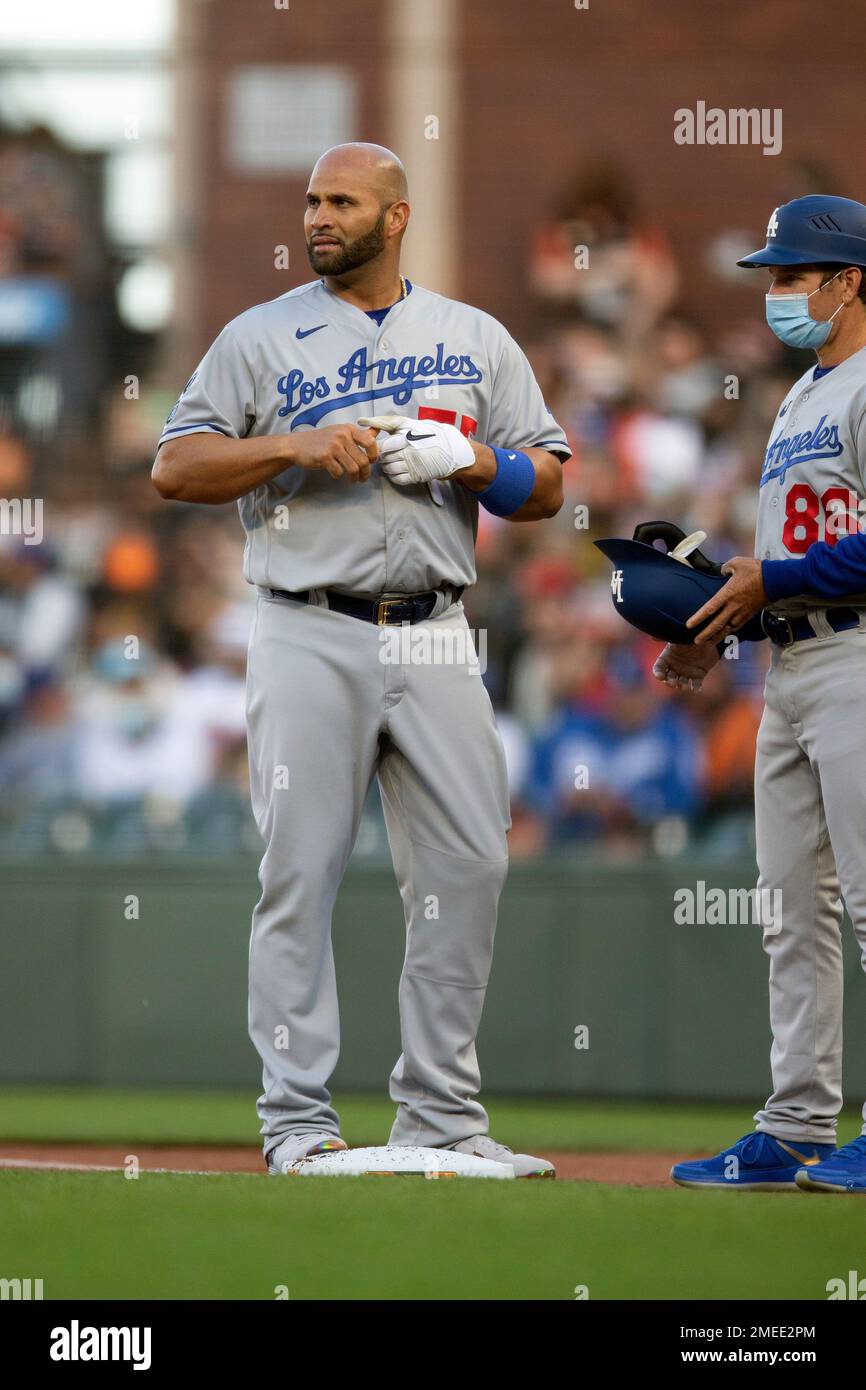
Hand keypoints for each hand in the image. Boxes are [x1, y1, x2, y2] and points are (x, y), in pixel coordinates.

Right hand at [291, 423, 378, 481]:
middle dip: (365, 472)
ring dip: (355, 478)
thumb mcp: (341, 432)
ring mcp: (333, 446)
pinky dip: (338, 476)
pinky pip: (338, 472)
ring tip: (353, 480)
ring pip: (353, 468)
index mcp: (348, 429)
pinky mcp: (324, 457)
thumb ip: (359, 434)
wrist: (296, 445)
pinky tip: (335, 474)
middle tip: (363, 478)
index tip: (371, 462)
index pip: (370, 442)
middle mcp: (342, 436)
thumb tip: (377, 431)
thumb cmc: (321, 440)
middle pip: (363, 459)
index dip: (374, 455)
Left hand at [358, 413, 474, 485]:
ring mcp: (413, 464)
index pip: (381, 446)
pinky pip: (398, 479)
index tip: (376, 446)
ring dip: (386, 466)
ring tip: (390, 461)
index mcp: (406, 436)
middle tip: (384, 454)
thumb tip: (362, 421)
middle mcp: (409, 451)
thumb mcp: (408, 423)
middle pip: (383, 459)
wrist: (451, 450)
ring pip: (389, 469)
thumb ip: (385, 422)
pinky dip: (393, 476)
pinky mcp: (417, 476)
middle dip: (381, 457)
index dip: (376, 448)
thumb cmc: (427, 433)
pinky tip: (396, 470)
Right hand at [653, 641, 721, 691]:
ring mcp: (686, 672)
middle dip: (669, 682)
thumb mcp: (676, 636)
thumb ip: (665, 637)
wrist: (707, 636)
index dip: (658, 673)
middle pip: (668, 678)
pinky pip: (695, 684)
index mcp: (667, 658)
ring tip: (685, 686)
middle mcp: (674, 667)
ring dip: (681, 686)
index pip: (658, 668)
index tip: (660, 676)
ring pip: (681, 683)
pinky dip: (696, 687)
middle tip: (673, 682)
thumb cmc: (689, 635)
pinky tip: (696, 688)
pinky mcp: (698, 675)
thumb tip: (652, 637)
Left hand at [686, 556, 766, 646]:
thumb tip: (721, 572)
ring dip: (716, 636)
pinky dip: (728, 632)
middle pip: (717, 624)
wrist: (775, 580)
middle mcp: (733, 606)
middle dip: (706, 634)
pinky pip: (736, 626)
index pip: (710, 608)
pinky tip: (723, 635)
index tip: (689, 625)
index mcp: (728, 594)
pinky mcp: (749, 615)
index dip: (698, 618)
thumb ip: (724, 568)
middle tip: (696, 641)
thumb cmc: (756, 570)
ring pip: (727, 628)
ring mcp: (742, 612)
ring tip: (707, 643)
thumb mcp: (736, 563)